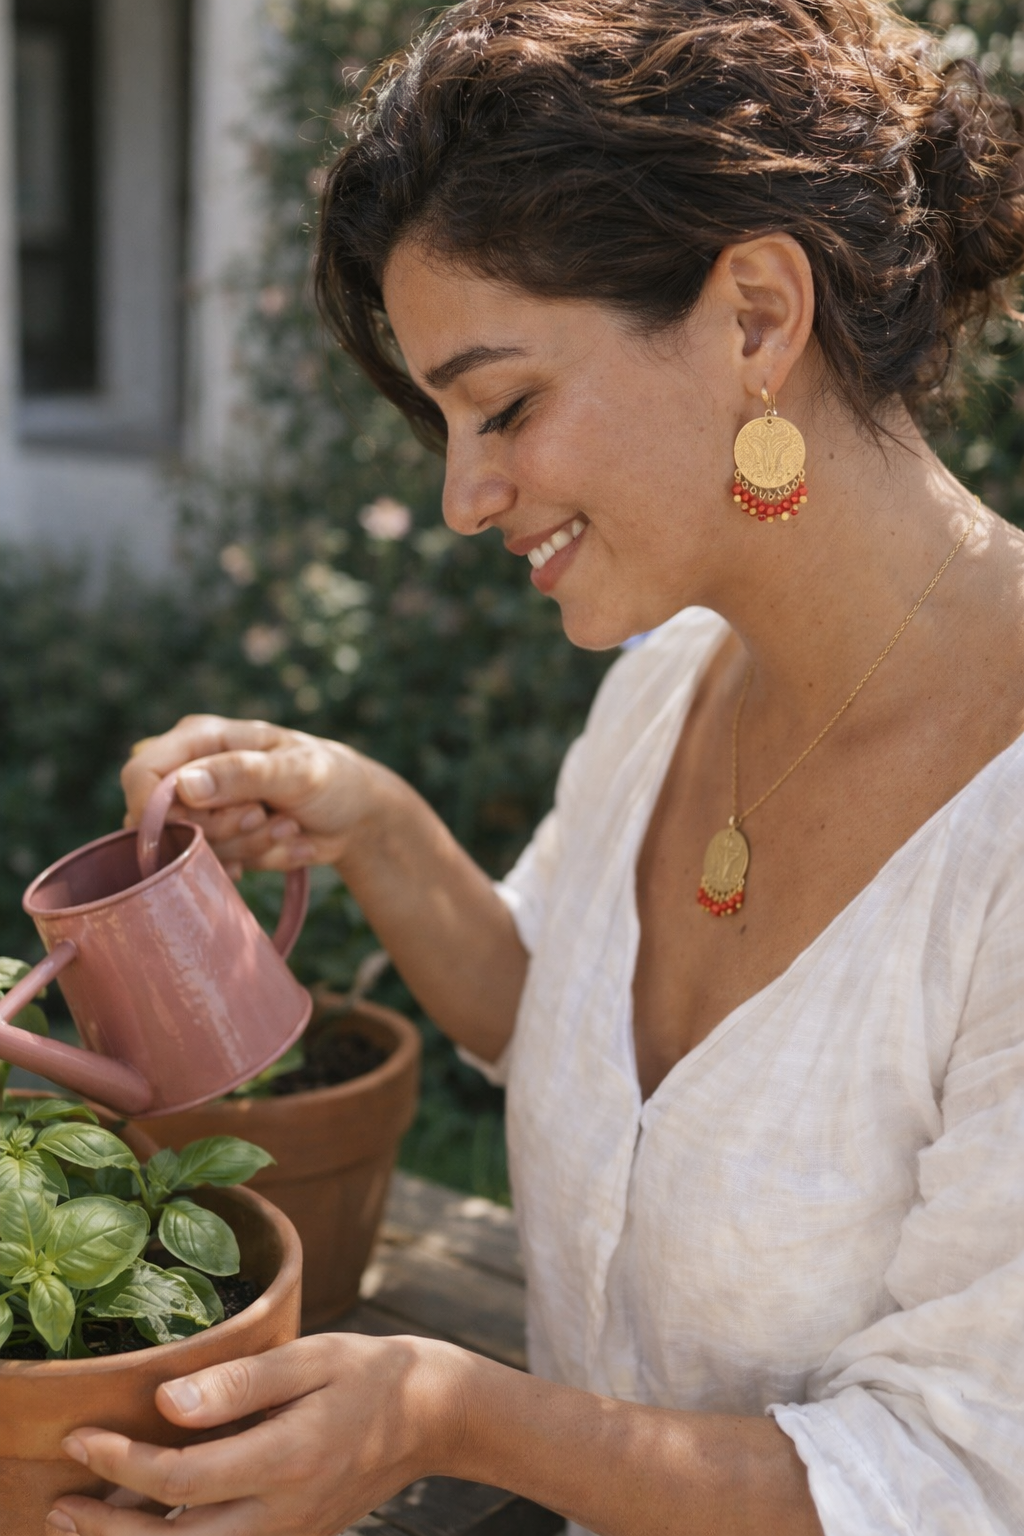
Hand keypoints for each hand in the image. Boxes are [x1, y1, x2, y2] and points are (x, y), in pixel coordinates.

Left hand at [45, 1333, 466, 1535]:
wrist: (432, 1417)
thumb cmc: (368, 1374)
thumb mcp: (310, 1357)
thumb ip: (240, 1382)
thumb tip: (167, 1403)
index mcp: (286, 1460)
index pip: (182, 1479)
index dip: (123, 1462)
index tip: (80, 1435)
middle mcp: (284, 1514)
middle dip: (109, 1528)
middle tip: (59, 1504)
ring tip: (85, 1520)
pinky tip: (145, 1523)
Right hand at [122, 716, 391, 876]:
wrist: (356, 814)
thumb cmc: (330, 776)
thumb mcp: (296, 770)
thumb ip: (243, 774)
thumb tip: (185, 786)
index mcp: (200, 739)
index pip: (142, 774)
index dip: (153, 809)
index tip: (194, 828)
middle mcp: (191, 772)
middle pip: (164, 822)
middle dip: (220, 830)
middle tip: (264, 815)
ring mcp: (202, 810)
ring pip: (189, 850)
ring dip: (246, 846)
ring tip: (285, 825)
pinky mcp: (217, 842)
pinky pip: (212, 868)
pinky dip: (252, 863)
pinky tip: (281, 844)